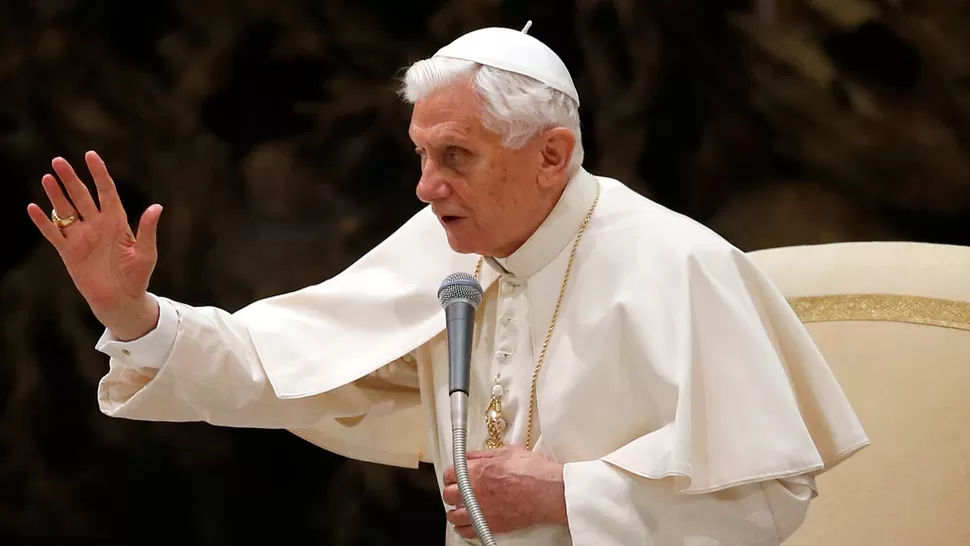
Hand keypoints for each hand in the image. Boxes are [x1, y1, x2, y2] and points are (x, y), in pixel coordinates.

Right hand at [26, 151, 162, 339]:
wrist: (121, 300)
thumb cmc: (137, 277)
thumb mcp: (146, 253)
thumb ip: (148, 230)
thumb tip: (157, 207)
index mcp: (117, 222)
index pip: (106, 192)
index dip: (99, 174)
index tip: (90, 155)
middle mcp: (97, 225)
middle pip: (81, 196)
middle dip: (71, 179)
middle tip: (58, 160)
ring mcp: (81, 237)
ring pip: (65, 211)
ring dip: (56, 195)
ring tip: (47, 177)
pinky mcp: (68, 252)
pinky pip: (53, 234)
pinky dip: (43, 222)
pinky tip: (33, 208)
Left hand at [442, 446, 566, 538]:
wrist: (547, 492)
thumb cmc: (532, 472)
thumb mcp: (507, 452)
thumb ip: (483, 454)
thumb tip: (470, 455)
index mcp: (476, 471)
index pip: (450, 474)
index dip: (452, 474)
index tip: (455, 476)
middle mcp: (473, 491)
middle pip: (448, 494)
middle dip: (451, 491)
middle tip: (457, 491)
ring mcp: (480, 510)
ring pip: (453, 515)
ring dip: (454, 511)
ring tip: (460, 509)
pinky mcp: (489, 524)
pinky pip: (466, 531)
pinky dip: (463, 528)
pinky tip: (465, 524)